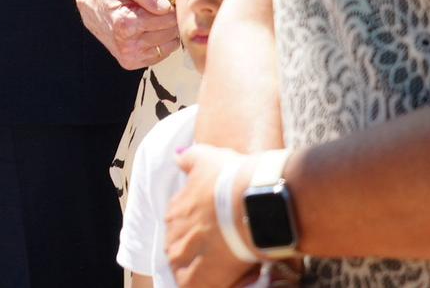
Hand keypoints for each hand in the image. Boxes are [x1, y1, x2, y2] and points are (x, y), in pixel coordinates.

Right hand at [75, 0, 181, 69]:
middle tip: (156, 9)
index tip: (162, 0)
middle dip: (169, 19)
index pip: (168, 18)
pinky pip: (161, 54)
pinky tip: (149, 30)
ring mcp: (129, 56)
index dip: (170, 7)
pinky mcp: (131, 62)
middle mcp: (127, 44)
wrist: (88, 2)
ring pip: (169, 45)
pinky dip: (160, 42)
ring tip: (151, 19)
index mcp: (126, 23)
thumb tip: (166, 7)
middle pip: (170, 32)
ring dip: (166, 31)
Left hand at [167, 144, 258, 287]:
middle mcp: (175, 234)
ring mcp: (185, 257)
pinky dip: (210, 284)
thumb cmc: (232, 177)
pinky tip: (231, 277)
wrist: (254, 200)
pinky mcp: (201, 278)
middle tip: (226, 250)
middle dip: (197, 252)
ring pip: (185, 270)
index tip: (220, 229)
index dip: (200, 229)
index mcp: (175, 209)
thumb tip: (178, 156)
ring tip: (229, 265)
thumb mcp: (206, 157)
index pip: (179, 225)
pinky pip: (193, 287)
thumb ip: (189, 158)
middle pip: (180, 249)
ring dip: (201, 269)